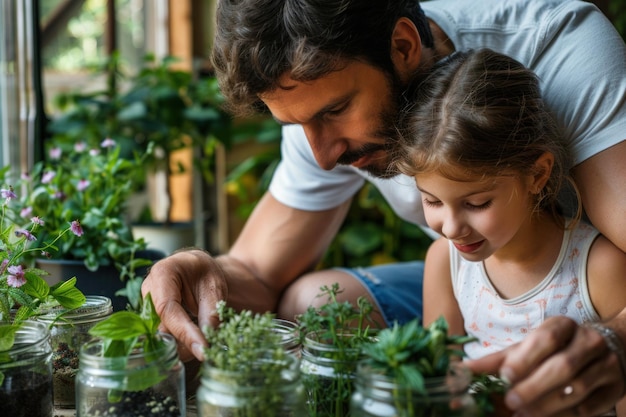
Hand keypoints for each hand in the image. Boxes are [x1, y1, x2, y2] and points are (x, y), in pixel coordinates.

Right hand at [141, 249, 227, 361]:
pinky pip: (165, 337)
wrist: (196, 269)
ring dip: (185, 344)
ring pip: (163, 336)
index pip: (168, 309)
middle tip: (210, 349)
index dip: (185, 332)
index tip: (203, 350)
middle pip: (162, 326)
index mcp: (163, 272)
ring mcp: (146, 305)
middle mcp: (148, 289)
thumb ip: (211, 314)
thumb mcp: (215, 288)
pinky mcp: (150, 319)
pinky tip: (196, 338)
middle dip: (186, 342)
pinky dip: (182, 342)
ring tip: (206, 340)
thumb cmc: (205, 273)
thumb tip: (207, 344)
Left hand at [465, 316, 624, 415]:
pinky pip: (593, 405)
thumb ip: (497, 360)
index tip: (505, 376)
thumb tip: (462, 371)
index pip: (545, 339)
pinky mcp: (616, 386)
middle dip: (534, 386)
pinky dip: (570, 413)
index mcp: (562, 325)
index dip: (525, 358)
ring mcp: (606, 364)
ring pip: (577, 388)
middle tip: (511, 401)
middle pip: (562, 366)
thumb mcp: (526, 347)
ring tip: (525, 414)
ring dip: (548, 404)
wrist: (603, 348)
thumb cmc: (555, 348)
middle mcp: (588, 341)